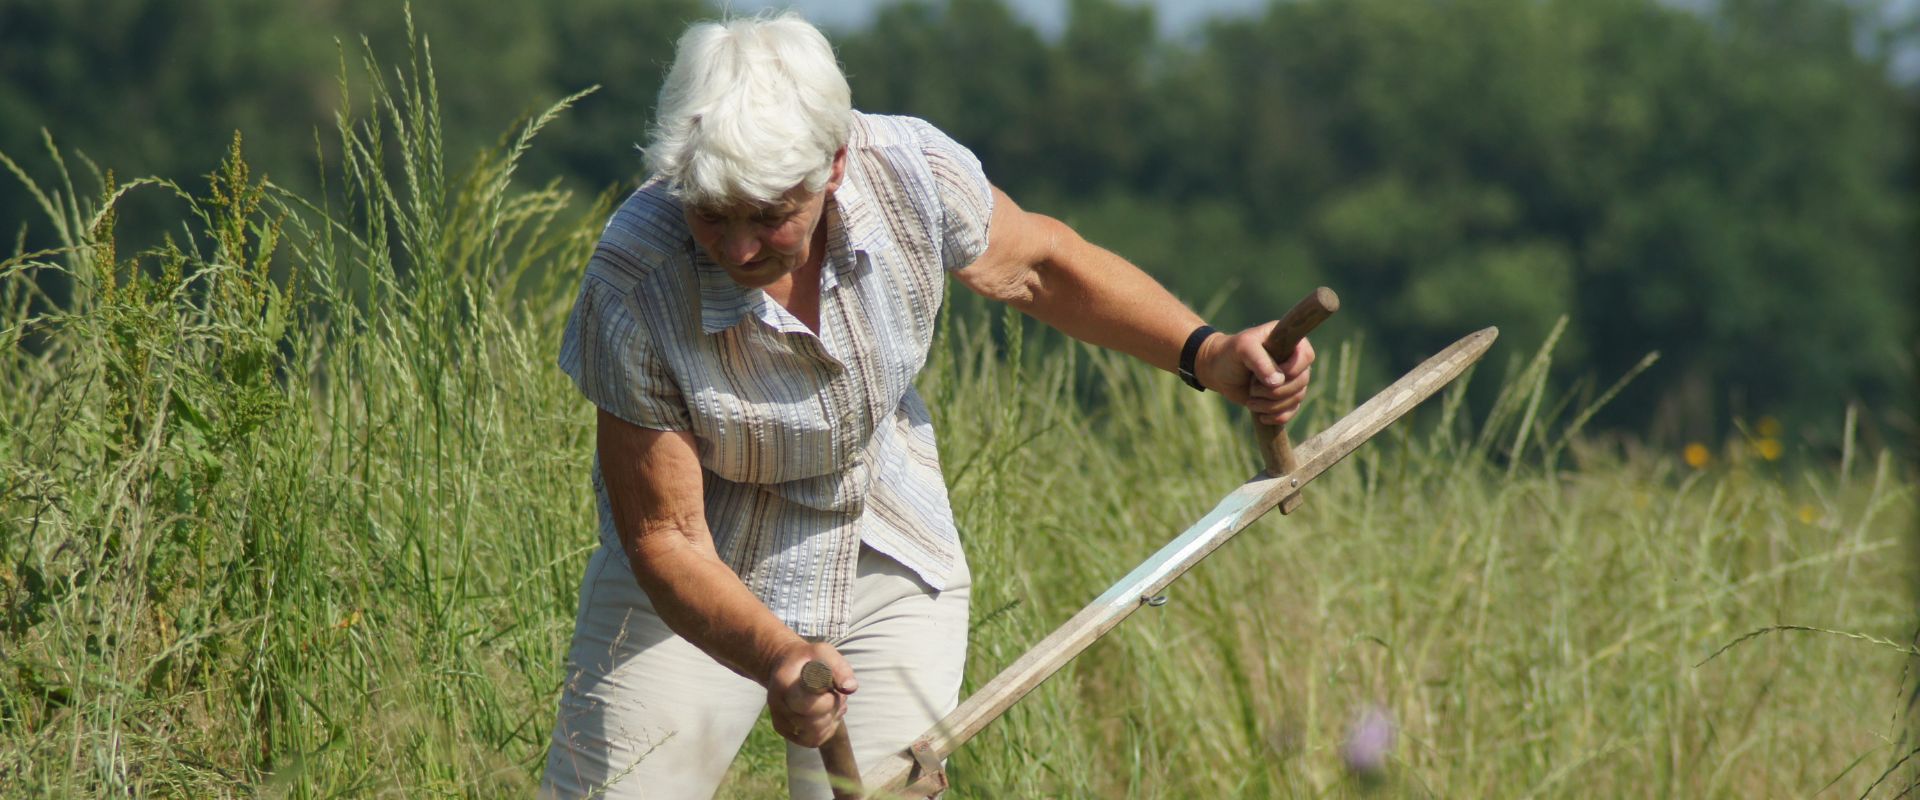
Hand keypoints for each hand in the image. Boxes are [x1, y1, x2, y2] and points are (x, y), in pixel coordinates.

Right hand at [764, 640, 856, 747]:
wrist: (787, 668)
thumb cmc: (809, 660)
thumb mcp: (824, 653)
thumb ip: (839, 668)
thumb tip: (850, 688)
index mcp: (784, 683)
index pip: (807, 701)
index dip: (826, 697)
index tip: (829, 686)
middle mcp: (777, 705)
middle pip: (814, 721)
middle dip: (832, 706)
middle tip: (833, 691)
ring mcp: (780, 720)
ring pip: (816, 733)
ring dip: (831, 717)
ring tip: (830, 699)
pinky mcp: (787, 733)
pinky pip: (814, 739)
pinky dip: (826, 727)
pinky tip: (825, 711)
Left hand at [1196, 323, 1314, 425]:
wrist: (1218, 371)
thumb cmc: (1231, 354)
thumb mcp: (1242, 348)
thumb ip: (1260, 360)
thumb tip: (1278, 381)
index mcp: (1290, 342)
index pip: (1306, 356)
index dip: (1291, 369)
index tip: (1269, 374)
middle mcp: (1294, 361)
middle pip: (1301, 382)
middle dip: (1274, 390)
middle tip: (1252, 387)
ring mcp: (1291, 380)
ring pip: (1296, 398)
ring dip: (1271, 404)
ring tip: (1251, 400)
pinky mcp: (1284, 397)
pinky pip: (1291, 411)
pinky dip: (1277, 416)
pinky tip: (1261, 416)